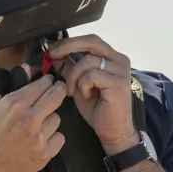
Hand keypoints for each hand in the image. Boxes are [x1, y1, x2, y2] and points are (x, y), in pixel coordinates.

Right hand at [0, 72, 66, 171]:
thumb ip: (11, 87)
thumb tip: (27, 68)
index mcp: (15, 104)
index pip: (42, 85)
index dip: (48, 81)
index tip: (49, 81)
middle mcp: (30, 118)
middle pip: (56, 97)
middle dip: (58, 90)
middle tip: (58, 90)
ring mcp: (38, 137)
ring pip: (58, 119)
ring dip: (50, 119)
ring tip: (40, 124)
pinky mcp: (44, 154)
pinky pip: (59, 138)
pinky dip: (53, 138)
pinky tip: (42, 139)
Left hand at [48, 34, 138, 153]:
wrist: (112, 130)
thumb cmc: (96, 108)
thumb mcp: (78, 83)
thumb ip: (70, 67)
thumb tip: (53, 53)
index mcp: (112, 57)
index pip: (90, 40)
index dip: (69, 42)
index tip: (51, 48)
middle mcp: (120, 60)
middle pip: (92, 42)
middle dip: (68, 47)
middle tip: (52, 55)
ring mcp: (121, 71)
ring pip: (88, 61)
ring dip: (73, 76)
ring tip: (73, 91)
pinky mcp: (119, 83)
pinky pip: (92, 76)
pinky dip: (83, 86)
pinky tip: (86, 96)